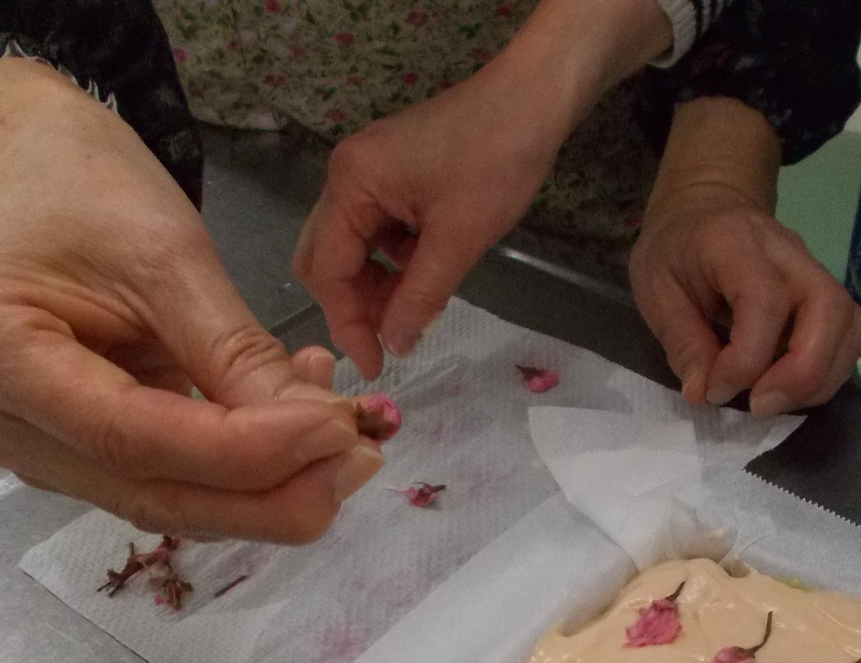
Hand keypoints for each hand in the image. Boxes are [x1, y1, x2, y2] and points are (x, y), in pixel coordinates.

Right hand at [0, 59, 381, 542]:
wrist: (37, 171)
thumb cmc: (86, 188)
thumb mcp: (169, 254)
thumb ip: (237, 354)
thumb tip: (324, 437)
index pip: (130, 437)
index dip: (244, 454)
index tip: (337, 433)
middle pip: (144, 491)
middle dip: (266, 493)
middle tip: (358, 461)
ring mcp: (19, 447)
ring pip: (159, 499)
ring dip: (263, 487)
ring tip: (343, 440)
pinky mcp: (62, 455)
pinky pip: (158, 479)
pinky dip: (236, 468)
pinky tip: (296, 426)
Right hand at [297, 0, 672, 376]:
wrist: (533, 100)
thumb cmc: (496, 161)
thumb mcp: (458, 240)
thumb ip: (419, 297)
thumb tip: (395, 345)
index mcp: (350, 184)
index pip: (327, 269)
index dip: (348, 324)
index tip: (376, 365)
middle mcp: (347, 176)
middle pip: (327, 258)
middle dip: (354, 305)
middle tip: (391, 342)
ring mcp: (369, 173)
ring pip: (353, 249)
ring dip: (377, 287)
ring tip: (415, 314)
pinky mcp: (394, 175)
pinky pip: (378, 232)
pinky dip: (394, 263)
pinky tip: (426, 278)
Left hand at [631, 99, 860, 415]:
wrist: (705, 211)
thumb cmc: (675, 251)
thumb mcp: (655, 289)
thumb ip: (680, 340)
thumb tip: (703, 392)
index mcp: (737, 242)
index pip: (766, 301)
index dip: (747, 360)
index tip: (716, 390)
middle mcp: (789, 252)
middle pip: (831, 308)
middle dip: (804, 372)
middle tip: (761, 405)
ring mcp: (815, 272)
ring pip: (852, 325)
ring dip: (822, 378)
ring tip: (775, 401)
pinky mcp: (826, 295)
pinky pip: (850, 335)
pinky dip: (828, 372)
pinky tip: (789, 387)